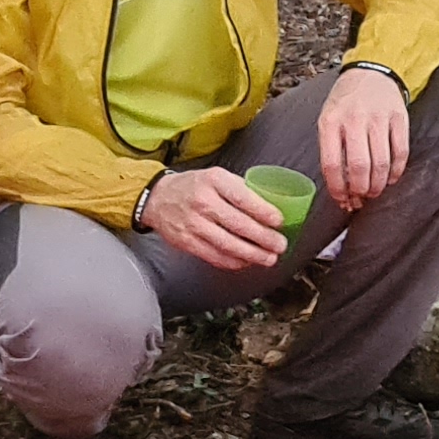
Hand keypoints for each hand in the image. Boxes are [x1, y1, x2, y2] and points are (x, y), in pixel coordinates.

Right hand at [141, 166, 288, 272]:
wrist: (157, 198)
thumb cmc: (194, 186)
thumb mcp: (217, 176)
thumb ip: (240, 190)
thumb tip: (271, 206)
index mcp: (214, 181)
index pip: (243, 198)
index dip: (264, 212)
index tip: (279, 221)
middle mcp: (203, 202)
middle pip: (239, 225)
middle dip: (264, 238)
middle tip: (280, 245)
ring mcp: (194, 224)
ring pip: (229, 245)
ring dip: (253, 255)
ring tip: (269, 258)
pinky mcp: (187, 242)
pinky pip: (215, 256)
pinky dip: (234, 262)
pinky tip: (247, 261)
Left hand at [317, 66, 410, 211]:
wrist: (370, 73)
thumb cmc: (346, 103)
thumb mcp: (328, 120)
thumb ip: (332, 152)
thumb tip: (342, 191)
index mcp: (331, 122)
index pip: (332, 165)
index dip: (338, 189)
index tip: (342, 200)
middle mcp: (354, 119)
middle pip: (360, 167)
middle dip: (361, 190)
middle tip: (361, 197)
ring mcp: (379, 118)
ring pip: (381, 163)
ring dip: (379, 185)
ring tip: (375, 191)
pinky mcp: (399, 118)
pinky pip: (401, 152)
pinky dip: (396, 171)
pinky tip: (391, 178)